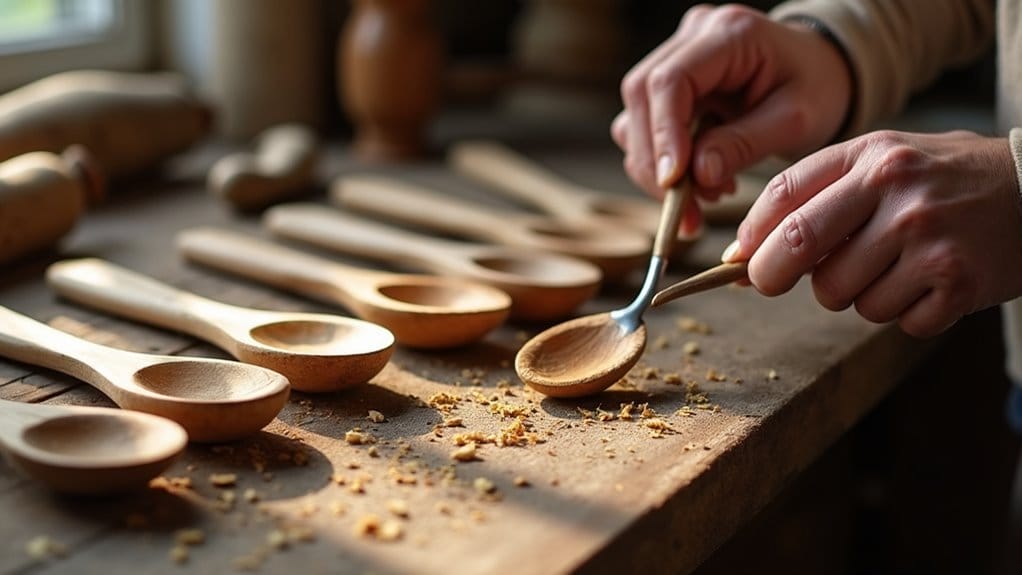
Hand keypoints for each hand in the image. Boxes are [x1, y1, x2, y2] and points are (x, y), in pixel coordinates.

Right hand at [612, 4, 851, 205]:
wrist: (819, 71)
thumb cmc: (815, 87)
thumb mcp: (796, 120)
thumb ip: (745, 144)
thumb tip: (697, 173)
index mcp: (729, 34)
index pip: (671, 80)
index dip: (665, 134)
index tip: (674, 182)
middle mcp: (693, 36)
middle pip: (641, 96)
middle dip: (654, 161)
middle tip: (685, 211)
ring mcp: (675, 56)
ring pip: (634, 116)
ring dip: (656, 168)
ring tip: (705, 196)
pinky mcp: (668, 83)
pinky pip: (644, 127)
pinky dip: (663, 163)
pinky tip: (700, 180)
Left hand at [724, 130, 1021, 337]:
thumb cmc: (944, 179)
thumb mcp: (885, 161)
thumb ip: (820, 195)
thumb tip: (745, 252)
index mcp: (871, 156)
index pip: (783, 196)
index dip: (749, 235)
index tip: (739, 259)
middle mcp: (897, 191)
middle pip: (797, 246)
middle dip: (771, 275)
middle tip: (771, 283)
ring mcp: (928, 237)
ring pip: (844, 296)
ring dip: (856, 294)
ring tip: (893, 268)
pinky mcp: (957, 282)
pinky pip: (896, 321)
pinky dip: (906, 312)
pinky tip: (930, 284)